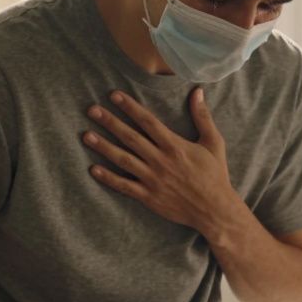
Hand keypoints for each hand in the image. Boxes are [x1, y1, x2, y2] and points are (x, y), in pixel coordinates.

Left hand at [83, 87, 238, 231]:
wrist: (215, 210)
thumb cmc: (215, 175)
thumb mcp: (213, 143)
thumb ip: (203, 116)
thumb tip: (198, 91)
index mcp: (174, 145)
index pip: (147, 121)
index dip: (129, 107)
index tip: (113, 96)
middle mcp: (161, 160)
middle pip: (130, 137)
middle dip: (110, 122)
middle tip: (91, 110)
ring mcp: (153, 179)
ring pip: (123, 159)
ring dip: (103, 147)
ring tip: (86, 136)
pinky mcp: (148, 197)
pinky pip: (124, 186)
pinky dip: (108, 178)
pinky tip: (93, 169)